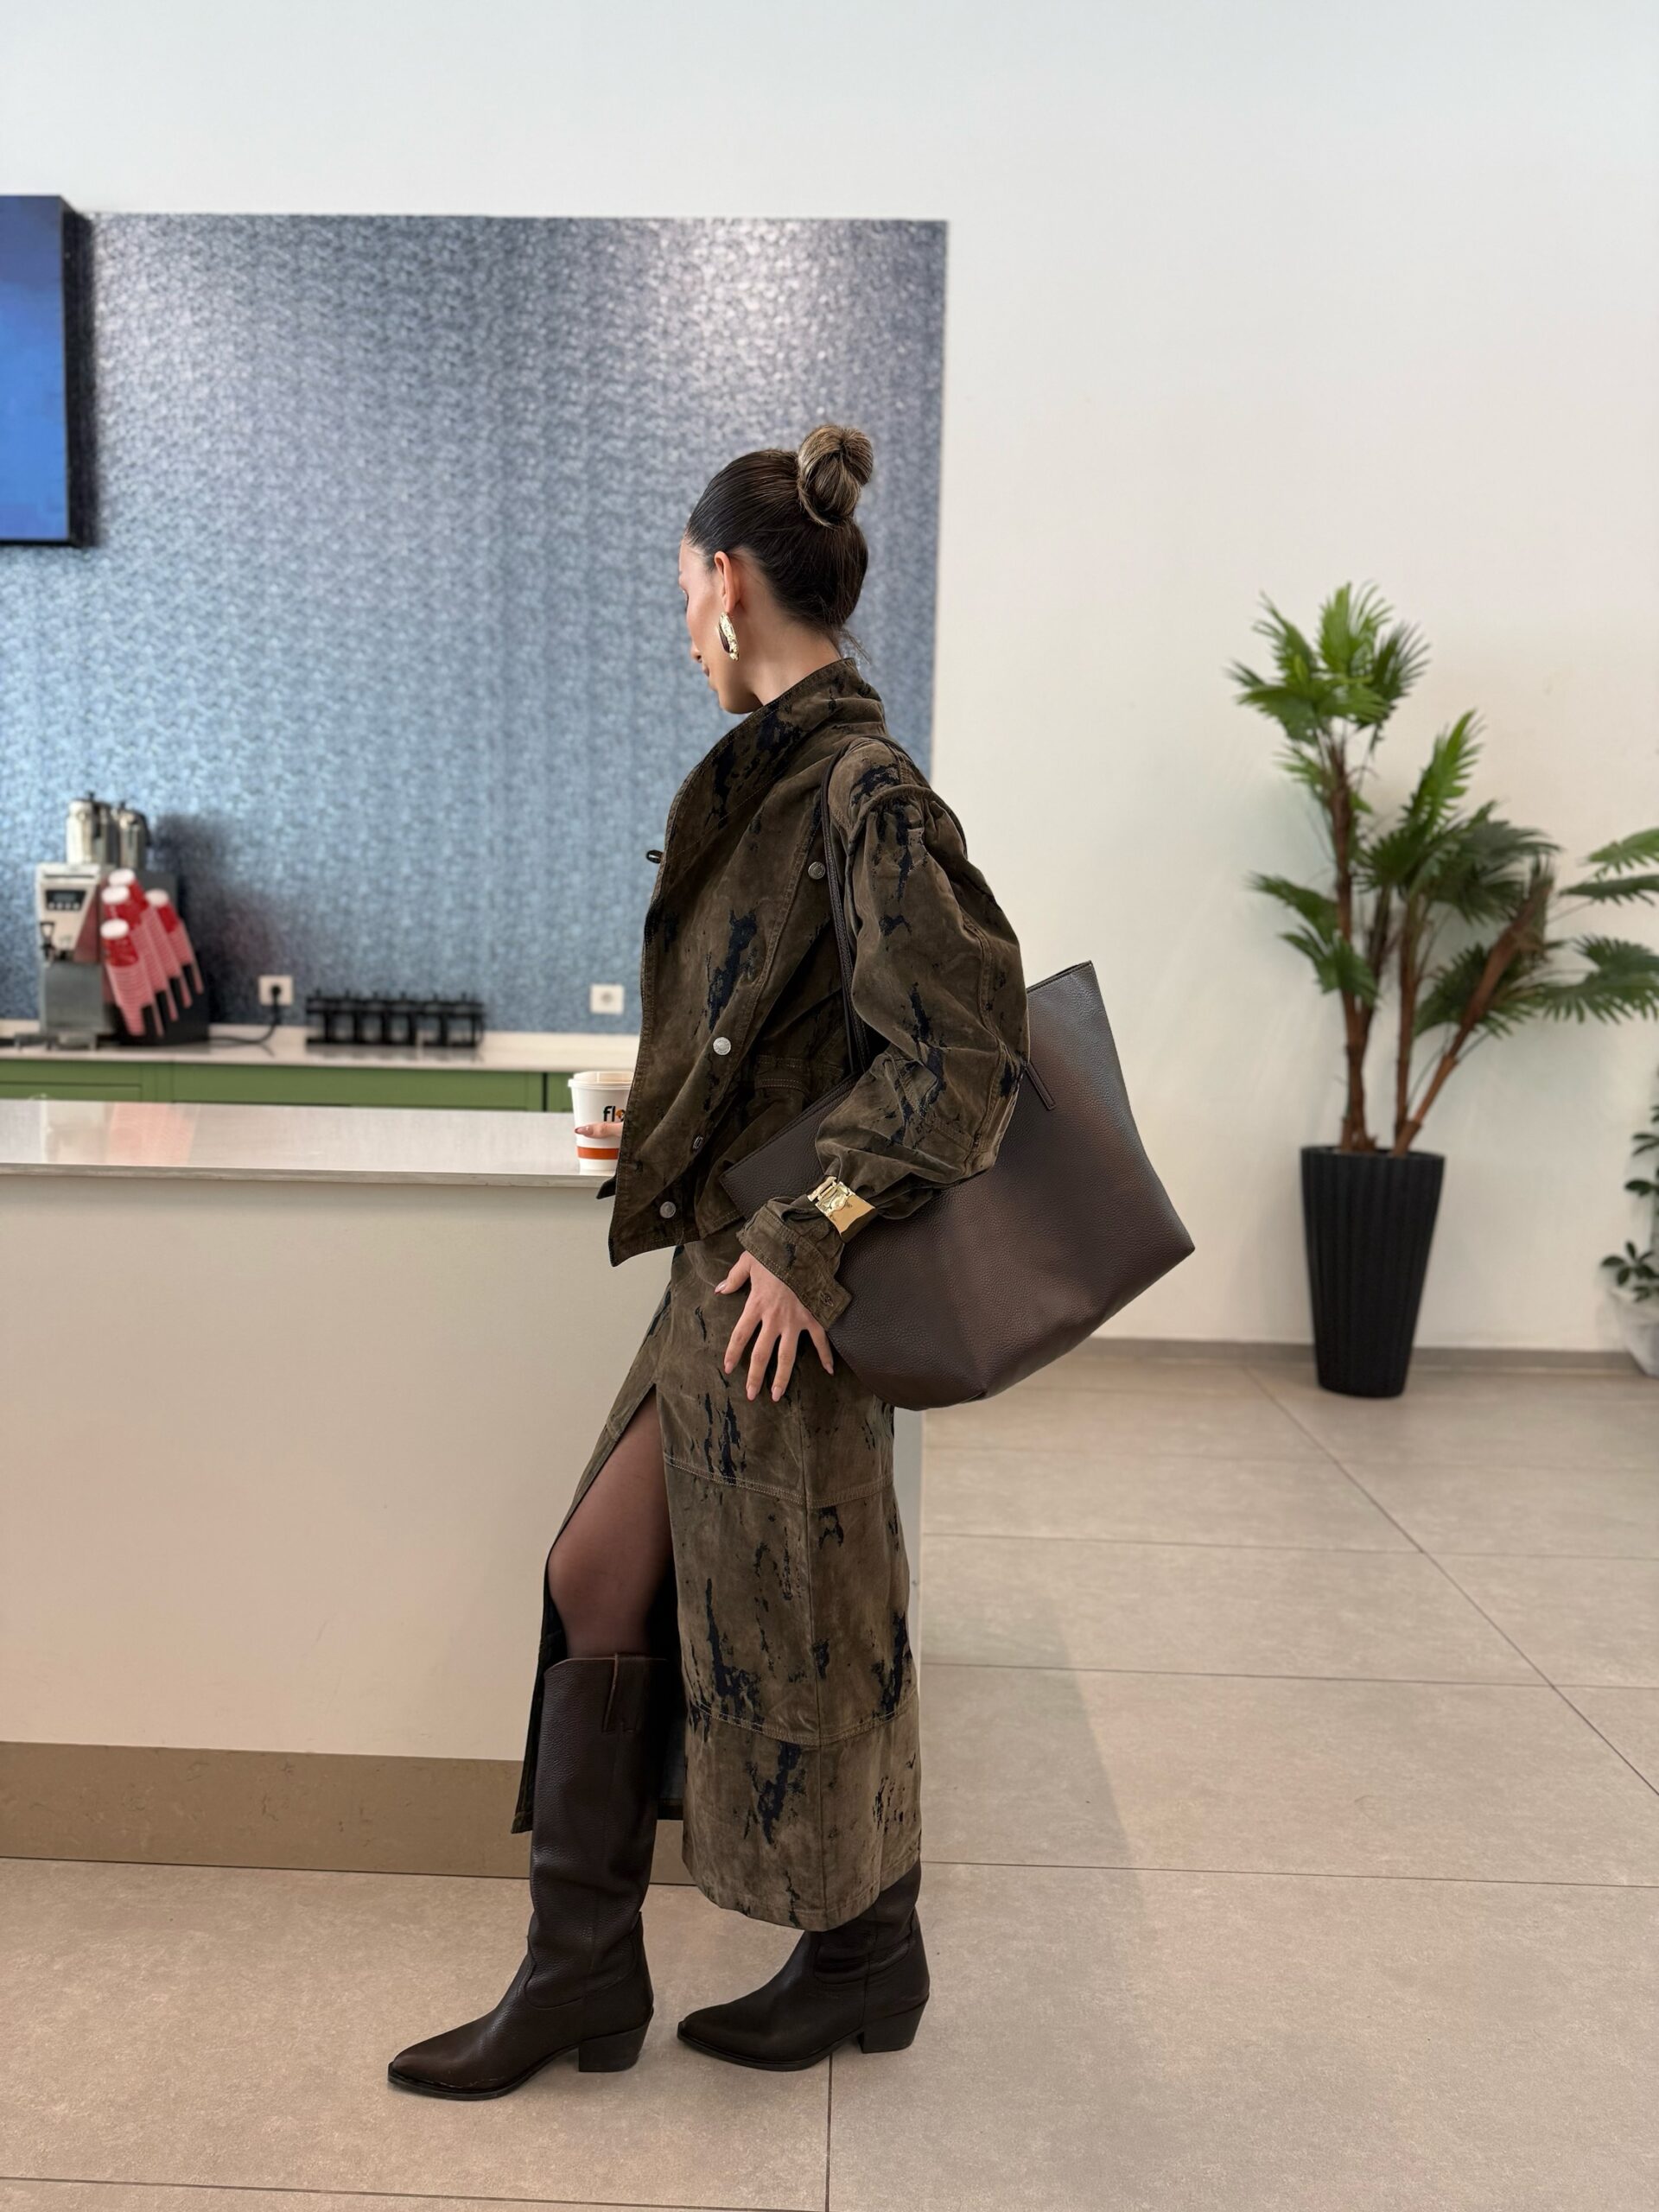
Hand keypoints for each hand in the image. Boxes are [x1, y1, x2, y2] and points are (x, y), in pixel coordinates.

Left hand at [715, 1248, 834, 1401]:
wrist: (804, 1245)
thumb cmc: (775, 1250)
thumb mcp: (749, 1260)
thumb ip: (734, 1277)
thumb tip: (720, 1289)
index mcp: (756, 1305)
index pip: (740, 1335)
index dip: (732, 1353)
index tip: (728, 1368)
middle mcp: (774, 1318)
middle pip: (761, 1354)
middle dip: (755, 1376)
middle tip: (751, 1395)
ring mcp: (795, 1320)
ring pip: (787, 1356)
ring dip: (782, 1377)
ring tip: (778, 1395)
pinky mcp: (814, 1317)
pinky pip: (821, 1341)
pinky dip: (826, 1356)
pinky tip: (829, 1371)